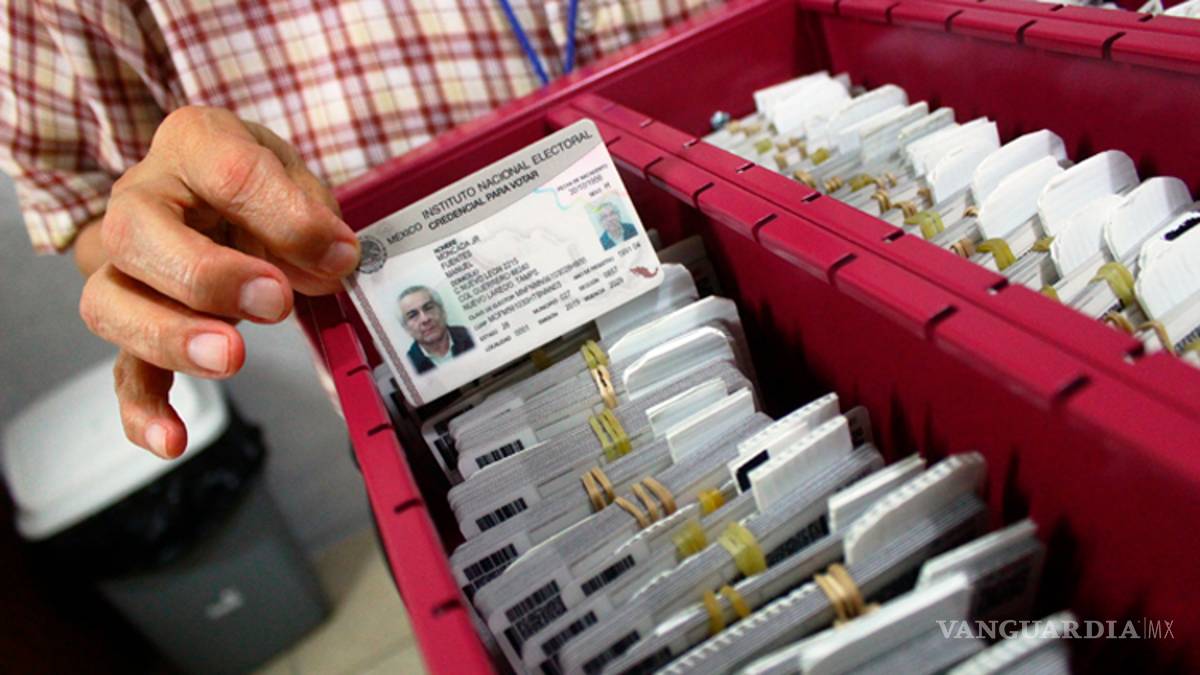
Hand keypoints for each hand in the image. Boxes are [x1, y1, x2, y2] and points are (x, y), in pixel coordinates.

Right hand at [79, 106, 358, 457]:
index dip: (285, 218)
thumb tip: (333, 261)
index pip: (226, 172)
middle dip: (207, 276)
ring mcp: (125, 265)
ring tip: (230, 358)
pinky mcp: (134, 323)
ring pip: (110, 303)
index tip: (337, 255)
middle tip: (274, 302)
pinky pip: (123, 368)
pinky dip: (144, 407)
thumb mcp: (299, 178)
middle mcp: (141, 200)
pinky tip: (172, 439)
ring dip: (170, 336)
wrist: (226, 194)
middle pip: (136, 235)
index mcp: (193, 144)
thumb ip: (313, 215)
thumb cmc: (261, 185)